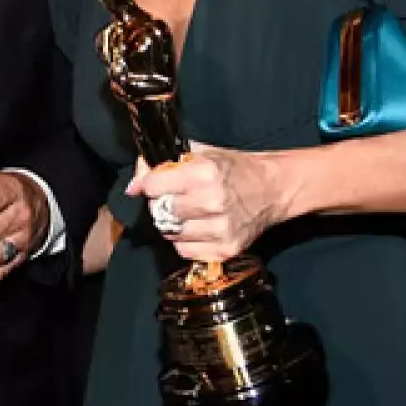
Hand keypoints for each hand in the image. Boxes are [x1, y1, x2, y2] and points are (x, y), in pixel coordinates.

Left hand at [127, 143, 286, 262]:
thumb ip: (163, 164)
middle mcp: (212, 202)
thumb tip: (133, 186)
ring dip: (172, 225)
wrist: (273, 189)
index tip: (156, 185)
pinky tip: (197, 228)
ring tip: (187, 214)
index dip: (151, 185)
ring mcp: (221, 229)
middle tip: (173, 199)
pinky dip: (185, 241)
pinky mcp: (226, 249)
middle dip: (161, 205)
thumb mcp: (200, 154)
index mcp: (205, 174)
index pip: (154, 186)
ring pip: (171, 233)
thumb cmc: (234, 169)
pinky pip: (185, 251)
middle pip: (161, 212)